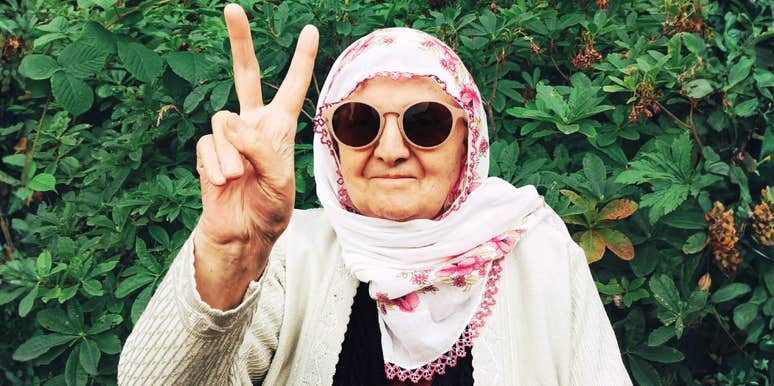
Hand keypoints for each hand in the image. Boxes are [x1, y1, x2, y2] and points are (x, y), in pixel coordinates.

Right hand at [194, 3, 317, 281]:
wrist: (243, 235)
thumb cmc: (270, 208)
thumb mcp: (279, 179)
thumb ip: (259, 148)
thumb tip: (229, 122)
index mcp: (280, 127)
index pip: (292, 87)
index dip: (301, 60)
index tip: (310, 30)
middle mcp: (254, 124)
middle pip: (245, 74)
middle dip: (239, 41)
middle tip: (233, 7)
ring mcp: (228, 137)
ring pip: (223, 121)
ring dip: (233, 152)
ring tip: (240, 178)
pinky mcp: (208, 151)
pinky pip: (208, 145)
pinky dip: (216, 165)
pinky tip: (224, 183)